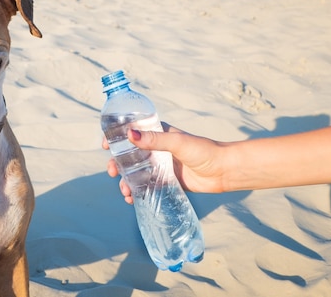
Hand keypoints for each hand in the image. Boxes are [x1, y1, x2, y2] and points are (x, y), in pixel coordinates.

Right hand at [105, 123, 227, 202]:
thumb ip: (154, 140)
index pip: (132, 132)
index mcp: (158, 133)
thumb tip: (130, 134)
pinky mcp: (166, 181)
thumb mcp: (177, 142)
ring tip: (125, 191)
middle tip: (113, 172)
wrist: (224, 171)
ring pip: (136, 173)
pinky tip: (132, 199)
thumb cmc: (204, 151)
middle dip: (118, 164)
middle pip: (130, 155)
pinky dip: (137, 192)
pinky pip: (146, 186)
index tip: (106, 146)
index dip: (117, 138)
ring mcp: (160, 166)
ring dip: (126, 181)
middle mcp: (157, 148)